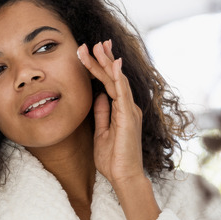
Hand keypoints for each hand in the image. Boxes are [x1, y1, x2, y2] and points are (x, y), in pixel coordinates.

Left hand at [77, 40, 144, 189]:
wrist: (123, 177)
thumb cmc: (113, 159)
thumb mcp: (102, 132)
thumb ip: (102, 114)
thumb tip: (98, 96)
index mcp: (122, 110)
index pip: (109, 83)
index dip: (100, 67)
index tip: (90, 52)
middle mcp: (128, 107)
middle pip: (114, 77)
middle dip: (103, 59)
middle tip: (92, 42)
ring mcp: (130, 111)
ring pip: (118, 81)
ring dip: (107, 63)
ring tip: (98, 46)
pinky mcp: (129, 117)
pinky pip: (123, 93)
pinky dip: (118, 78)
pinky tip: (113, 64)